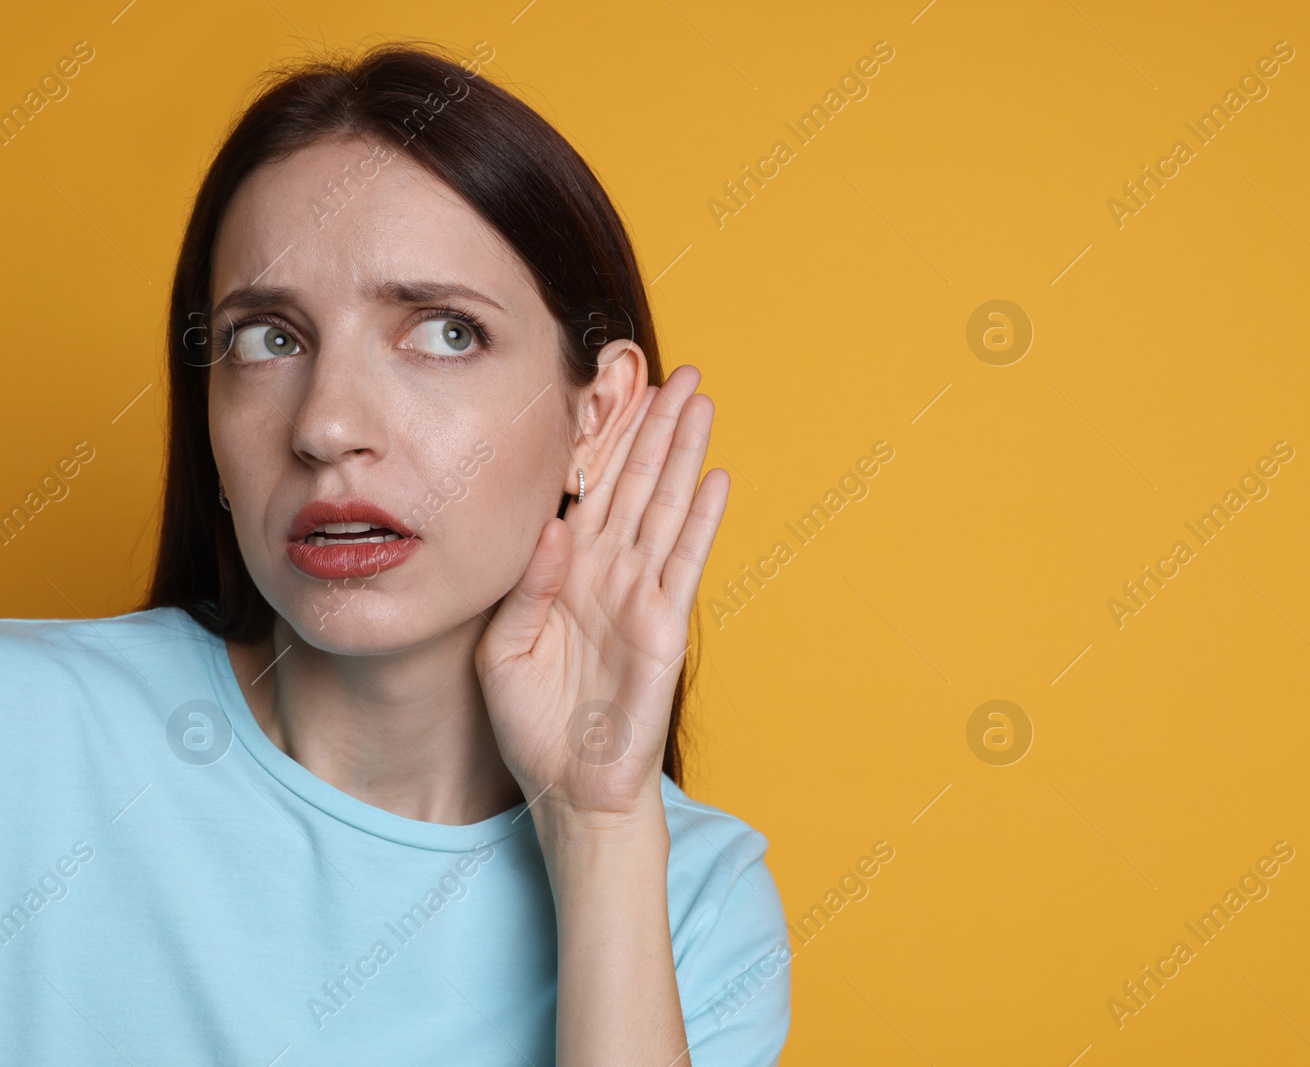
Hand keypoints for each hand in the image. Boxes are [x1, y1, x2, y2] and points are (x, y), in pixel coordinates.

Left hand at [475, 364, 727, 823]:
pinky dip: (702, 518)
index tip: (611, 387)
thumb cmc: (532, 725)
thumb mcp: (502, 649)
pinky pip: (684, 561)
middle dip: (654, 426)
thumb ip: (526, 586)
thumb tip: (553, 528)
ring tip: (701, 400)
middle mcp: (608, 572)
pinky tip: (716, 477)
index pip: (587, 490)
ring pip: (665, 506)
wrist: (569, 788)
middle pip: (635, 483)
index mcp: (565, 573)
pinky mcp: (664, 625)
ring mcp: (641, 595)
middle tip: (675, 370)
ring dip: (683, 452)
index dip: (601, 440)